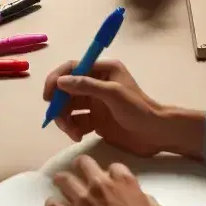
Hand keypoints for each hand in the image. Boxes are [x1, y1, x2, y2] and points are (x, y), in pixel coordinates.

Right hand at [42, 59, 203, 158]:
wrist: (156, 134)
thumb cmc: (139, 109)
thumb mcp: (113, 94)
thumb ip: (86, 86)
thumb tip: (60, 82)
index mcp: (103, 70)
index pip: (72, 68)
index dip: (57, 79)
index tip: (48, 95)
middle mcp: (97, 84)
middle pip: (66, 90)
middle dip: (60, 105)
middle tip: (58, 119)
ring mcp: (95, 103)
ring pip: (69, 108)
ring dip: (65, 120)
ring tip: (72, 132)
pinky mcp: (95, 120)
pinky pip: (76, 122)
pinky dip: (73, 129)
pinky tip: (78, 136)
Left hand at [45, 155, 171, 205]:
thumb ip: (144, 198)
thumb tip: (138, 198)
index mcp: (122, 181)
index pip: (113, 166)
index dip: (112, 173)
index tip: (110, 180)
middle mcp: (99, 185)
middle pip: (83, 163)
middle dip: (81, 167)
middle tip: (80, 173)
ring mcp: (82, 201)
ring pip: (63, 179)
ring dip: (63, 182)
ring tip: (62, 185)